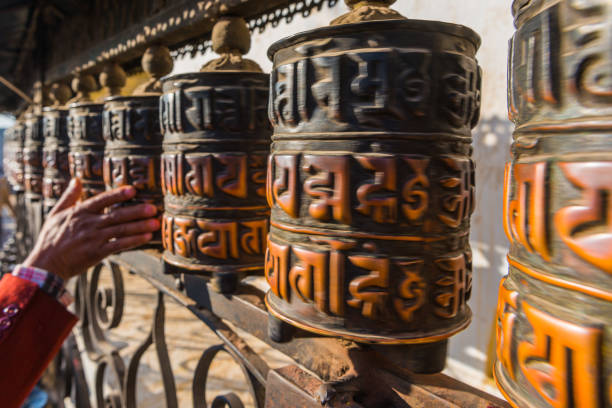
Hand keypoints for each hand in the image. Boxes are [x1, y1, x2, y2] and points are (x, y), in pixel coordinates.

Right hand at [23, 178, 159, 280]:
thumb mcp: (56, 214)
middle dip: (137, 211)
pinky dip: (133, 241)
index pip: (102, 200)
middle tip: (154, 208)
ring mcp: (93, 239)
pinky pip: (119, 245)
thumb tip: (76, 179)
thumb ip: (69, 197)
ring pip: (121, 230)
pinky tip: (146, 238)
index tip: (133, 190)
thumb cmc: (51, 238)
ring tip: (156, 223)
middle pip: (117, 215)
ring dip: (140, 226)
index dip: (118, 194)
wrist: (45, 265)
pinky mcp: (96, 253)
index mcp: (80, 212)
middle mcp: (88, 224)